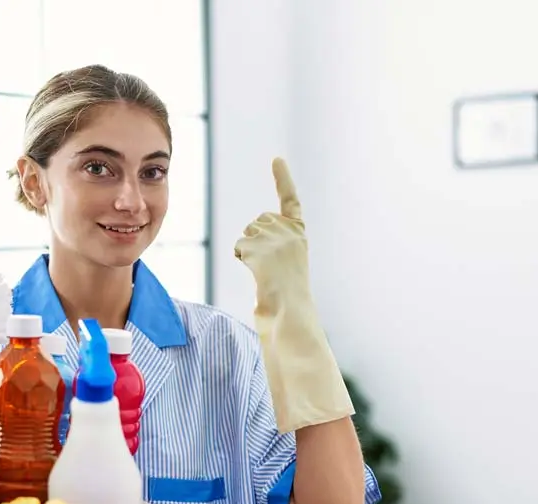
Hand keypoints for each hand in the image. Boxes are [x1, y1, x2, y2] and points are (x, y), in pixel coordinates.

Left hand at [234, 158, 310, 301]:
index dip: (283, 178)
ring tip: (265, 271)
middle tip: (269, 266)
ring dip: (249, 251)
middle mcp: (288, 229)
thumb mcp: (289, 266)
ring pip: (247, 234)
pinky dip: (242, 259)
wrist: (290, 309)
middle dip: (255, 240)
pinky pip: (239, 247)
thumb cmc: (290, 298)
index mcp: (299, 233)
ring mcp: (271, 235)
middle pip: (258, 222)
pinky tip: (257, 272)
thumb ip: (278, 250)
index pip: (290, 200)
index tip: (276, 159)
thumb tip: (266, 279)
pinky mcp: (255, 244)